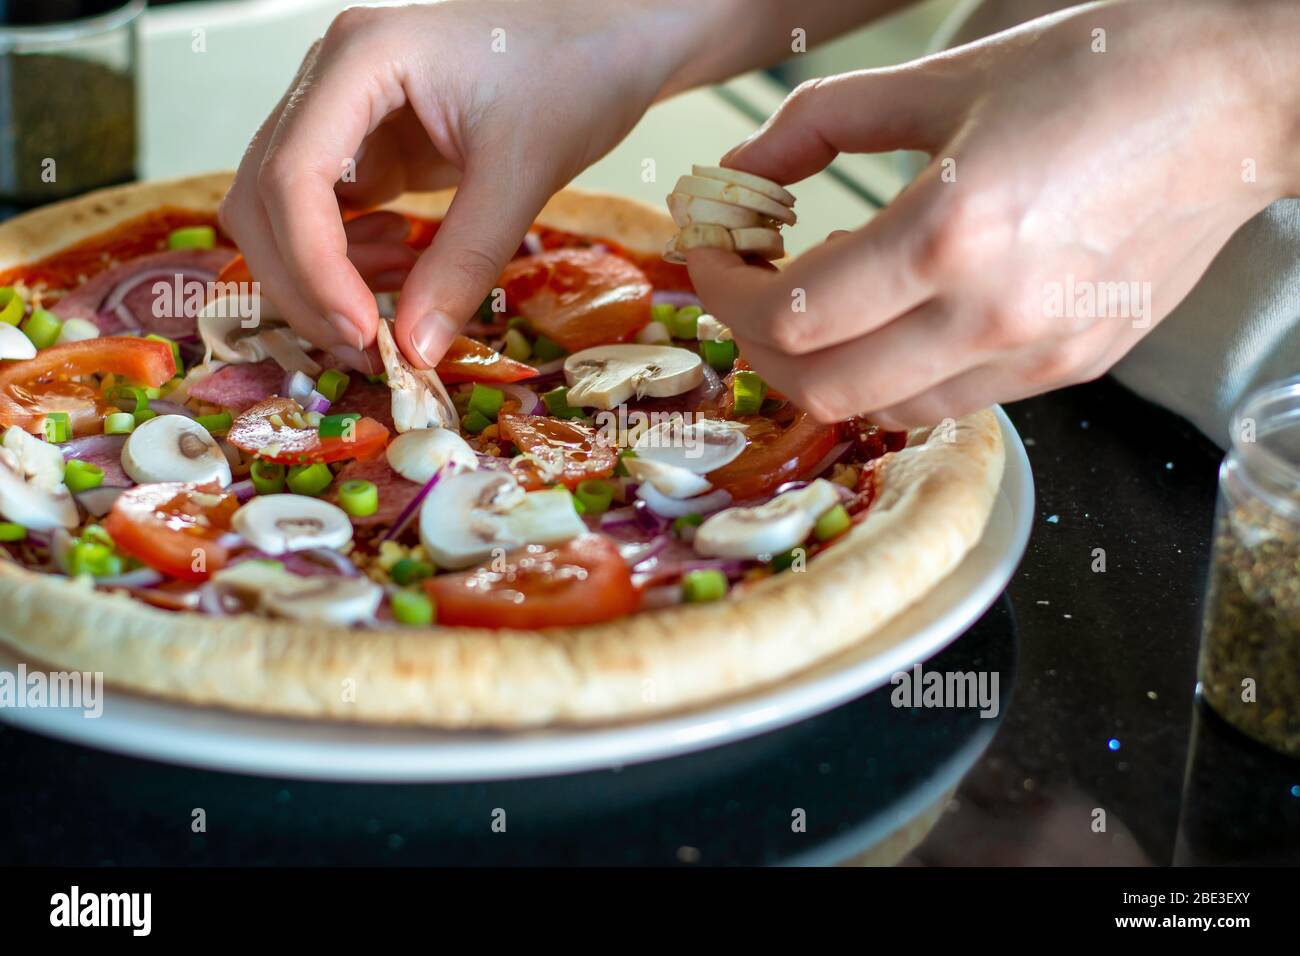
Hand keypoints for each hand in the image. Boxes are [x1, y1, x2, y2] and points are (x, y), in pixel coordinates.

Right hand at [219, 0, 687, 370]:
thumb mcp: (523, 173)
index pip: (293, 174)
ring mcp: (339, 111)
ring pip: (280, 213)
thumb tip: (415, 349)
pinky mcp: (362, 145)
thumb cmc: (573, 76)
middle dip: (306, 285)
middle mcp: (330, 79)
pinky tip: (403, 267)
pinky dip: (348, 260)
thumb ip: (466, 262)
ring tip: (396, 304)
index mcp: (361, 58)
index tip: (364, 331)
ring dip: (323, 277)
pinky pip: (322, 217)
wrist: (605, 46)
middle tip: (371, 348)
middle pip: (264, 198)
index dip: (314, 266)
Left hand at [687, 0, 1299, 428]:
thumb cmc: (1099, 72)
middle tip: (745, 291)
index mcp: (950, 231)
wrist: (1241, 105)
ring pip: (880, 412)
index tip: (713, 254)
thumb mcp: (940, 79)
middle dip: (755, 346)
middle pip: (819, 389)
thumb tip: (737, 172)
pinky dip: (892, 375)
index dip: (723, 291)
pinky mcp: (1067, 373)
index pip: (788, 315)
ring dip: (822, 369)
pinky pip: (946, 404)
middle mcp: (990, 316)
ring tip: (818, 303)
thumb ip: (816, 125)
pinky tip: (893, 318)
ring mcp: (1034, 357)